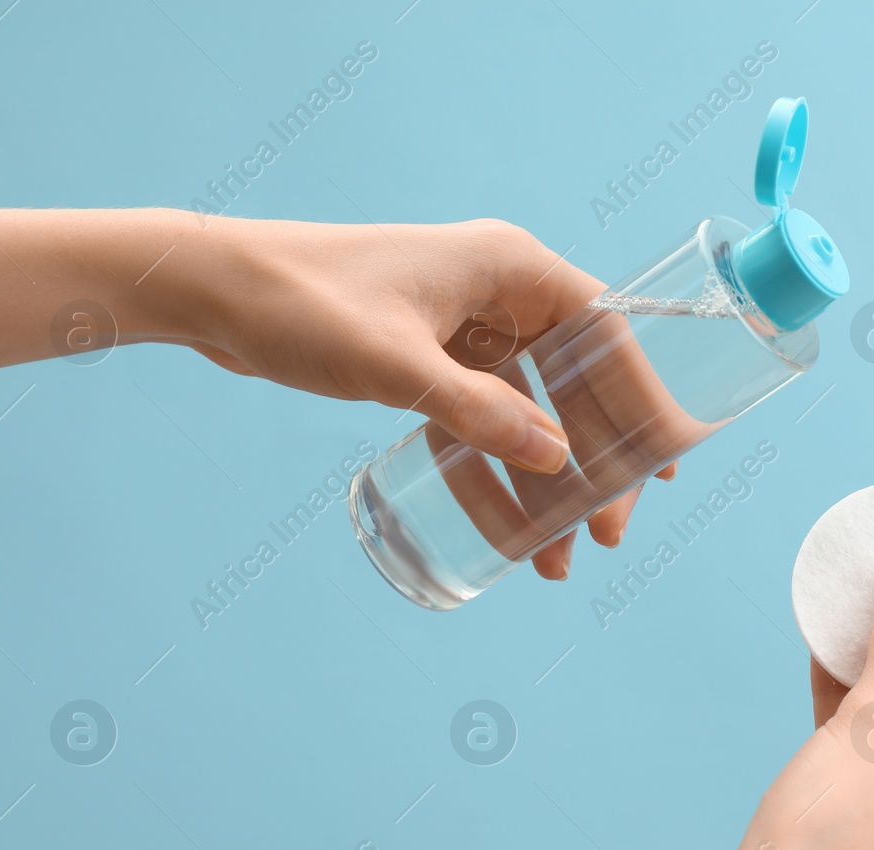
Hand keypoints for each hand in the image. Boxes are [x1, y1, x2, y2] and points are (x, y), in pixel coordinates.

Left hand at [0, 208, 676, 580]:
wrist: (211, 291)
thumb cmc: (300, 304)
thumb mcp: (394, 364)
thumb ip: (475, 413)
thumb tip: (556, 461)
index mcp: (509, 267)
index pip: (607, 332)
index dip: (643, 398)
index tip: (663, 463)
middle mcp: (499, 292)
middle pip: (576, 383)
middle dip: (593, 462)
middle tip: (606, 532)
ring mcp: (465, 329)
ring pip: (530, 415)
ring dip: (544, 484)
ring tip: (555, 556)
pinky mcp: (430, 361)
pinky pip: (481, 426)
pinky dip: (493, 476)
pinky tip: (503, 531)